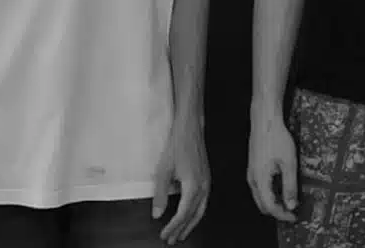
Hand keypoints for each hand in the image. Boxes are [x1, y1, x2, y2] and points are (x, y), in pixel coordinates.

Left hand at [153, 124, 209, 244]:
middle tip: (173, 239)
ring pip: (201, 210)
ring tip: (182, 232)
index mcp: (193, 186)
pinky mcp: (206, 177)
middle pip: (194, 215)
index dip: (173, 227)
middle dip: (183, 229)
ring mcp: (207, 182)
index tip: (165, 235)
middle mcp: (203, 186)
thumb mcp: (163, 170)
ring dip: (191, 223)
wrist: (190, 128)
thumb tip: (157, 213)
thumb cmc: (178, 145)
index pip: (183, 214)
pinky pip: (203, 201)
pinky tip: (190, 214)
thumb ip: (160, 194)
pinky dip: (196, 212)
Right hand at [247, 116, 300, 221]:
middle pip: (263, 205)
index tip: (294, 217)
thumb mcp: (289, 164)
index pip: (270, 207)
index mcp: (260, 180)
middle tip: (292, 211)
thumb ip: (289, 186)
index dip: (283, 215)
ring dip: (273, 202)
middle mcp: (252, 179)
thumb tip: (290, 205)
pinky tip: (280, 187)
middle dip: (277, 211)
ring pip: (260, 197)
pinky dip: (269, 193)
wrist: (264, 120)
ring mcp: (251, 173)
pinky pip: (259, 187)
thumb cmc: (276, 138)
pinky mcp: (253, 167)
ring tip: (288, 200)